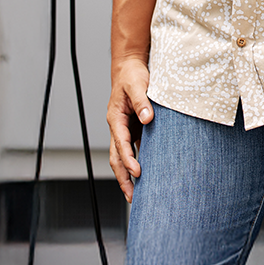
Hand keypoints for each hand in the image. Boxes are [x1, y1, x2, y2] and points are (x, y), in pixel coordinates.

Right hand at [107, 58, 152, 201]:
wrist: (130, 67)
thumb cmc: (132, 75)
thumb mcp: (138, 84)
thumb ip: (142, 101)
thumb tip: (148, 118)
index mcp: (116, 118)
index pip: (120, 144)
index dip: (128, 159)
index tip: (137, 172)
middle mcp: (118, 127)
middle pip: (117, 158)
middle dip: (123, 178)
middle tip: (132, 197)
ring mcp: (125, 129)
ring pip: (123, 157)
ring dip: (128, 175)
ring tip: (136, 194)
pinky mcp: (133, 128)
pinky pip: (133, 149)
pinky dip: (137, 162)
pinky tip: (147, 174)